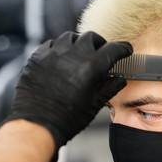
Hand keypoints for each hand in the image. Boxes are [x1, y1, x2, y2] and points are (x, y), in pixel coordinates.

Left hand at [4, 31, 131, 159]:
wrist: (37, 125)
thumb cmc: (66, 119)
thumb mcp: (95, 104)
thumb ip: (110, 87)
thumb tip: (119, 80)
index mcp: (90, 67)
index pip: (113, 49)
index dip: (122, 49)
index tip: (124, 50)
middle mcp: (72, 56)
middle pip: (91, 38)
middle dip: (100, 44)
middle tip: (102, 54)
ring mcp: (53, 54)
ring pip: (70, 37)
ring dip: (79, 44)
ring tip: (81, 55)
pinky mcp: (37, 57)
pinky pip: (52, 44)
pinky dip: (60, 48)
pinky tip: (62, 59)